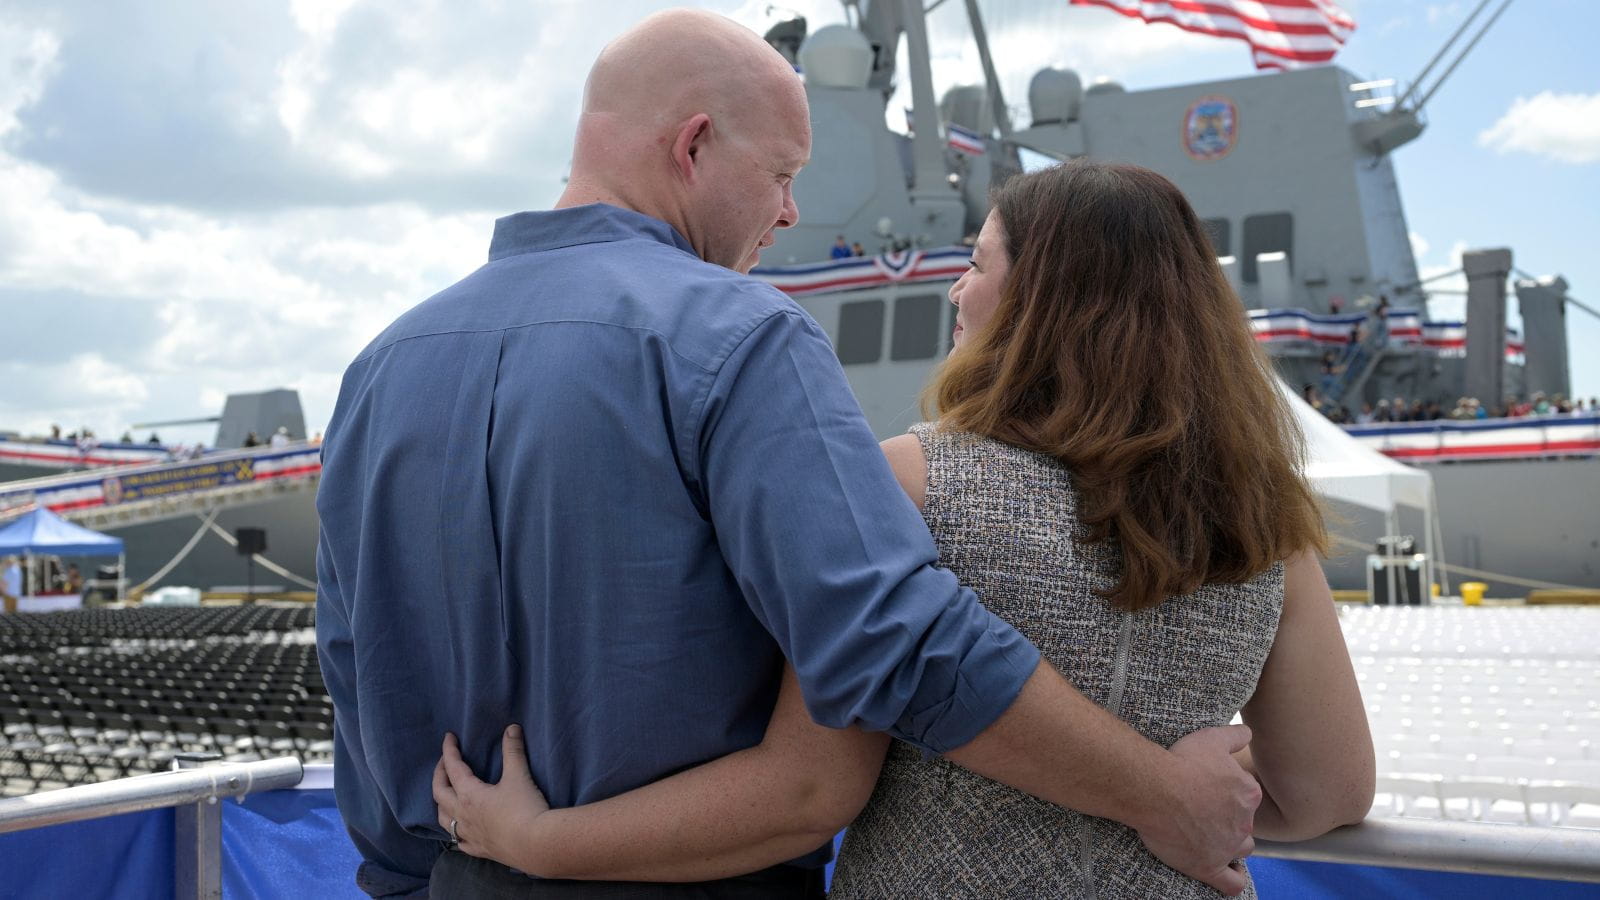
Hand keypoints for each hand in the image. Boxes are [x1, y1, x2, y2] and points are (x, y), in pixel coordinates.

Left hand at [433, 725, 549, 869]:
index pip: (453, 768)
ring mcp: (469, 835)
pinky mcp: (479, 850)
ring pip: (443, 819)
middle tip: (444, 763)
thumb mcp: (519, 776)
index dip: (449, 751)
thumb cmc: (525, 809)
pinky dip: (455, 832)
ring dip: (441, 803)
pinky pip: (458, 841)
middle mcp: (463, 815)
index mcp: (469, 795)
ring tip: (446, 795)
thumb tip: (511, 728)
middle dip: (439, 774)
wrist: (536, 845)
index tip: (448, 738)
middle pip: (440, 793)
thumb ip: (513, 751)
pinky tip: (459, 831)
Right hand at [1135, 724, 1259, 896]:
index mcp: (1248, 793)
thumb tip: (1249, 733)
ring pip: (1242, 850)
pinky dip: (1232, 879)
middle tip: (1204, 812)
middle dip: (1230, 820)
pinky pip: (1232, 883)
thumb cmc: (1181, 762)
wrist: (1154, 788)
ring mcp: (1228, 846)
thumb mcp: (1211, 738)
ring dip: (1232, 846)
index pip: (1248, 798)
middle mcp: (1244, 822)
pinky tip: (1225, 871)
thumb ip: (1235, 735)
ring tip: (1211, 838)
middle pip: (1244, 824)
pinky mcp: (1209, 866)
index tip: (1211, 790)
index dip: (1230, 795)